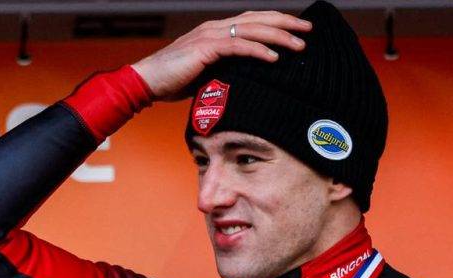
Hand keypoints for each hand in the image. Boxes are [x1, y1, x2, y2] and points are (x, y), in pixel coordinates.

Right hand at [131, 11, 311, 100]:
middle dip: (286, 24)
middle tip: (308, 30)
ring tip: (299, 45)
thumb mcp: (202, 72)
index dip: (276, 22)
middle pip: (258, 20)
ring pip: (252, 30)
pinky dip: (258, 51)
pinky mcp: (204, 49)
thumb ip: (222, 69)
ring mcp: (209, 36)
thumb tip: (243, 78)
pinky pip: (238, 47)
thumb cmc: (169, 81)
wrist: (143, 82)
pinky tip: (274, 58)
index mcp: (214, 31)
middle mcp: (214, 28)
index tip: (297, 29)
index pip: (252, 20)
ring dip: (279, 37)